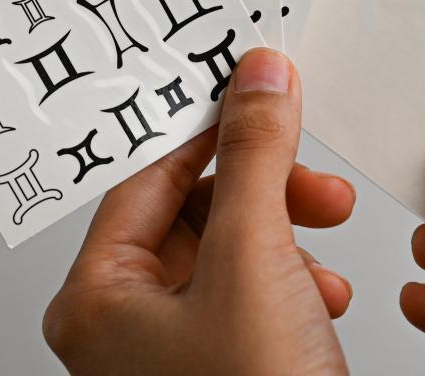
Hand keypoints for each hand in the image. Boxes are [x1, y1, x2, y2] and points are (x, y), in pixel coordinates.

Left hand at [43, 48, 353, 375]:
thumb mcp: (254, 256)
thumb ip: (254, 155)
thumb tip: (258, 78)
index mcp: (99, 298)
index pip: (147, 175)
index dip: (206, 129)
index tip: (251, 94)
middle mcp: (125, 324)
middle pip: (193, 208)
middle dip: (262, 187)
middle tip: (306, 171)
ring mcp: (173, 351)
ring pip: (230, 248)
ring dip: (284, 229)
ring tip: (325, 232)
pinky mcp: (222, 365)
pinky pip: (252, 291)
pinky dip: (292, 276)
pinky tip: (323, 290)